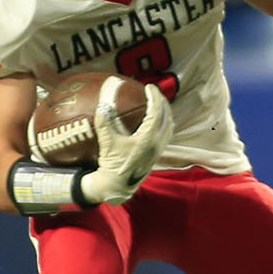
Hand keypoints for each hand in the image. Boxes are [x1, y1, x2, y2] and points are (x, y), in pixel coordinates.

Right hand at [78, 87, 173, 206]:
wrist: (118, 186)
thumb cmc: (112, 164)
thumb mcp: (107, 141)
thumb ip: (105, 120)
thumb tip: (103, 101)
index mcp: (148, 139)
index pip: (157, 112)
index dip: (155, 96)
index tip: (149, 87)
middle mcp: (158, 144)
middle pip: (167, 117)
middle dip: (163, 102)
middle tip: (154, 92)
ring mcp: (159, 150)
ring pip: (169, 126)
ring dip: (165, 112)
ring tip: (157, 103)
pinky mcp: (157, 155)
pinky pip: (166, 134)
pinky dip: (163, 123)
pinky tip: (154, 121)